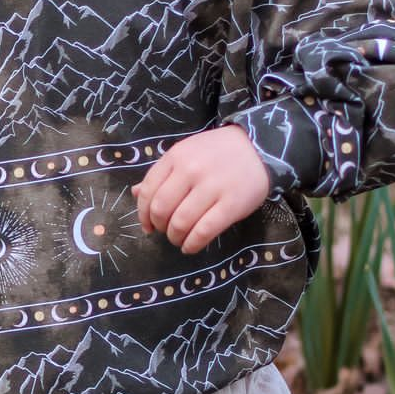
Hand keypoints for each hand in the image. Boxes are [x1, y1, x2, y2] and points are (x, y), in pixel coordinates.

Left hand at [132, 125, 271, 253]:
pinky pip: (204, 231)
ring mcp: (212, 187)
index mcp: (175, 157)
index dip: (143, 214)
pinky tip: (191, 247)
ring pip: (181, 223)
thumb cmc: (218, 152)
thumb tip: (134, 194)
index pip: (147, 191)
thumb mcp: (186, 154)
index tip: (148, 226)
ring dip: (175, 238)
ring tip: (180, 239)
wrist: (259, 147)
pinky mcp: (231, 204)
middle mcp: (191, 170)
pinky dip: (192, 244)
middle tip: (166, 231)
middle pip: (161, 209)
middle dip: (159, 227)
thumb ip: (162, 174)